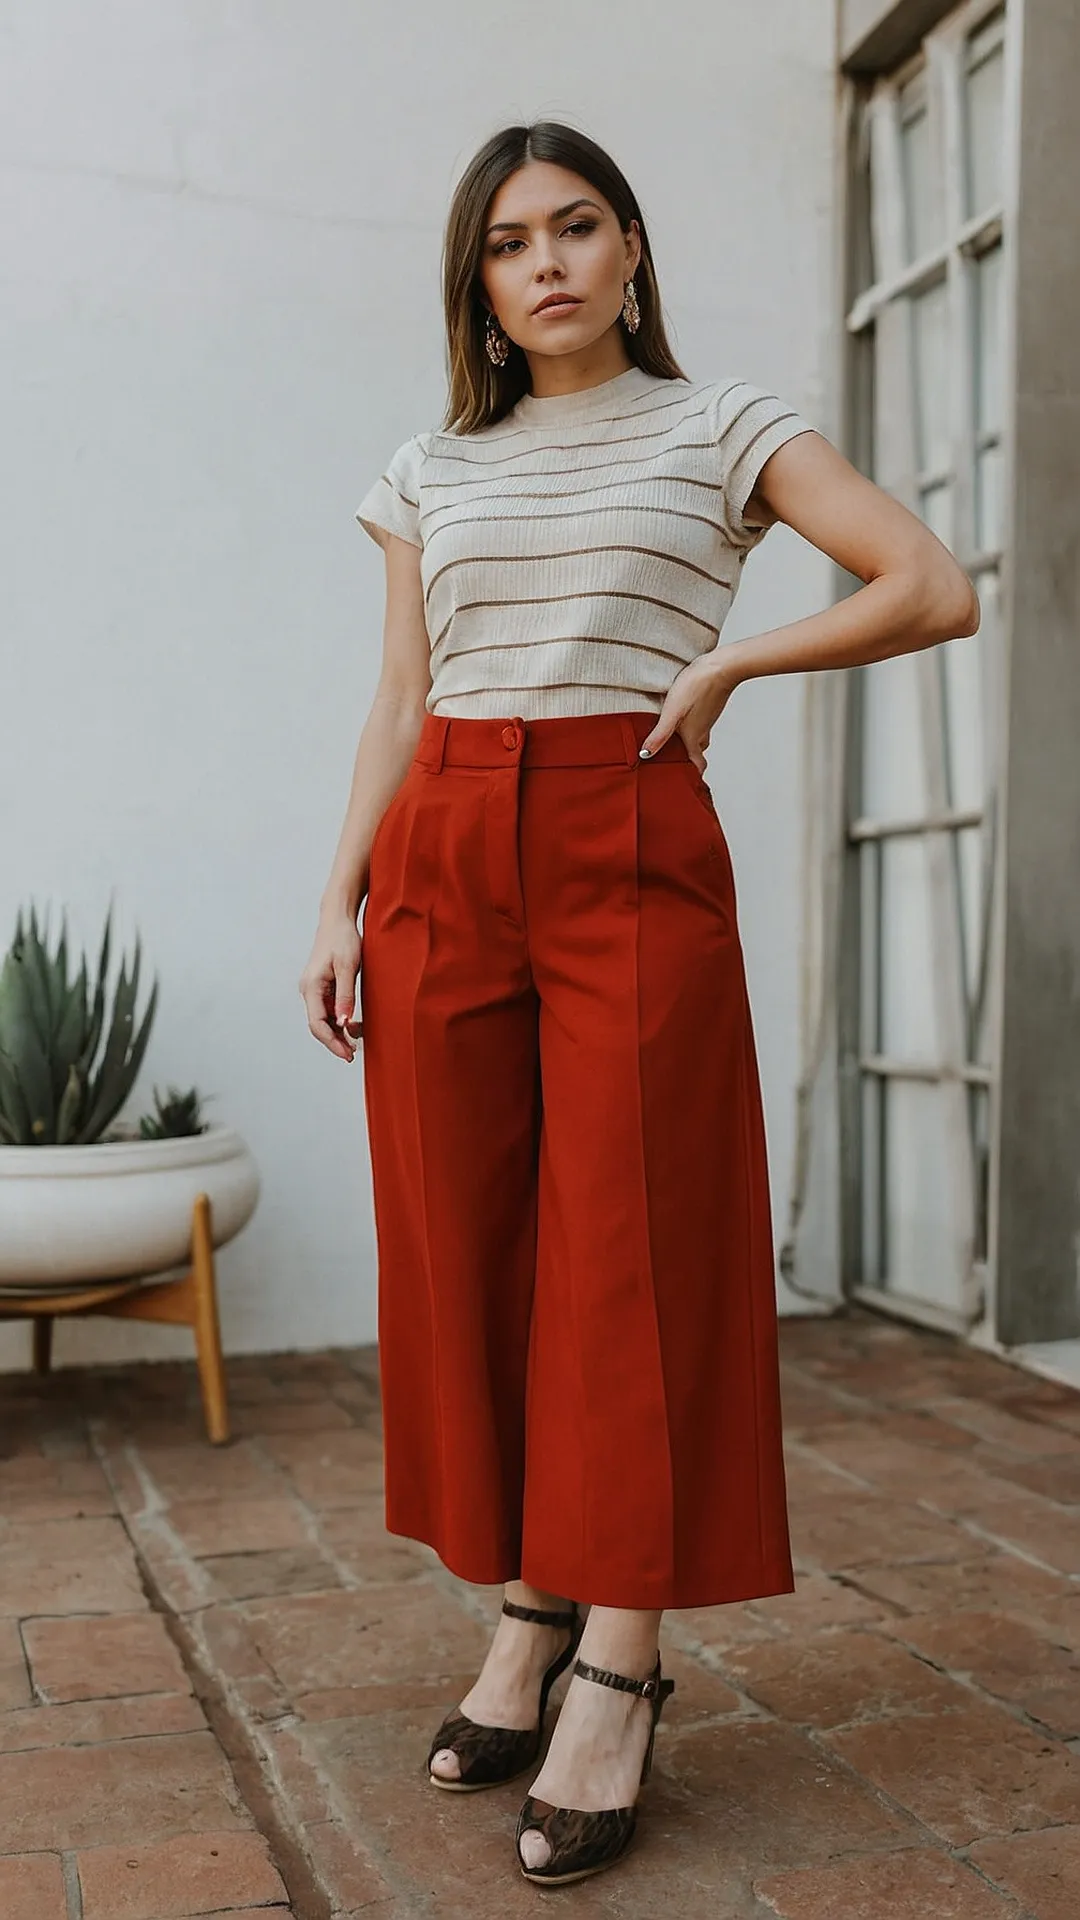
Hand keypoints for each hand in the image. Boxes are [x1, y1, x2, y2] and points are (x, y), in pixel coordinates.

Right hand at [299, 912, 363, 1060]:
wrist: (338, 919)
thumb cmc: (343, 939)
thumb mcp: (347, 967)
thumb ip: (345, 996)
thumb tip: (343, 1022)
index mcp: (311, 987)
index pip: (317, 1023)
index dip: (331, 1041)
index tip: (346, 1053)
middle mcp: (309, 990)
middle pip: (319, 1025)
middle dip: (334, 1041)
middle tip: (352, 1055)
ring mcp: (315, 989)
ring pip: (324, 1019)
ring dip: (338, 1033)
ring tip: (355, 1043)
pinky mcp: (324, 986)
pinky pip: (329, 1009)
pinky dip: (340, 1020)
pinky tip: (353, 1026)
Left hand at [637, 653, 739, 770]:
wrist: (720, 667)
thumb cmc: (695, 689)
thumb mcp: (672, 713)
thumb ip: (659, 735)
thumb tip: (645, 755)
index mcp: (693, 738)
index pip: (698, 764)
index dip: (693, 775)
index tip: (687, 782)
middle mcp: (703, 731)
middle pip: (697, 751)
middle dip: (688, 759)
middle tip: (674, 762)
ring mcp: (707, 718)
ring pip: (699, 736)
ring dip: (689, 741)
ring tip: (673, 740)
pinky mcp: (709, 705)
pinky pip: (700, 721)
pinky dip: (691, 725)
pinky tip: (681, 717)